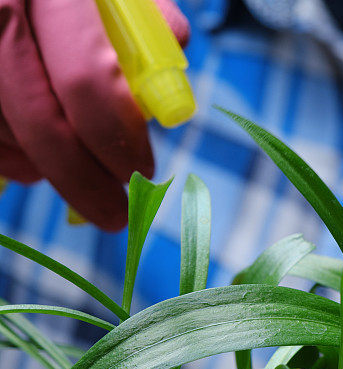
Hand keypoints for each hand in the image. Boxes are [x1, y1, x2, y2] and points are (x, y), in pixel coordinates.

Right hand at [0, 0, 188, 230]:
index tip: (143, 172)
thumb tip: (168, 104)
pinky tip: (38, 164)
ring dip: (48, 170)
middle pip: (42, 124)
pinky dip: (12, 160)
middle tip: (118, 216)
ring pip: (7, 134)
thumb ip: (152, 30)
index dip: (118, 140)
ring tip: (83, 177)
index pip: (88, 82)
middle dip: (85, 182)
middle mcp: (1, 13)